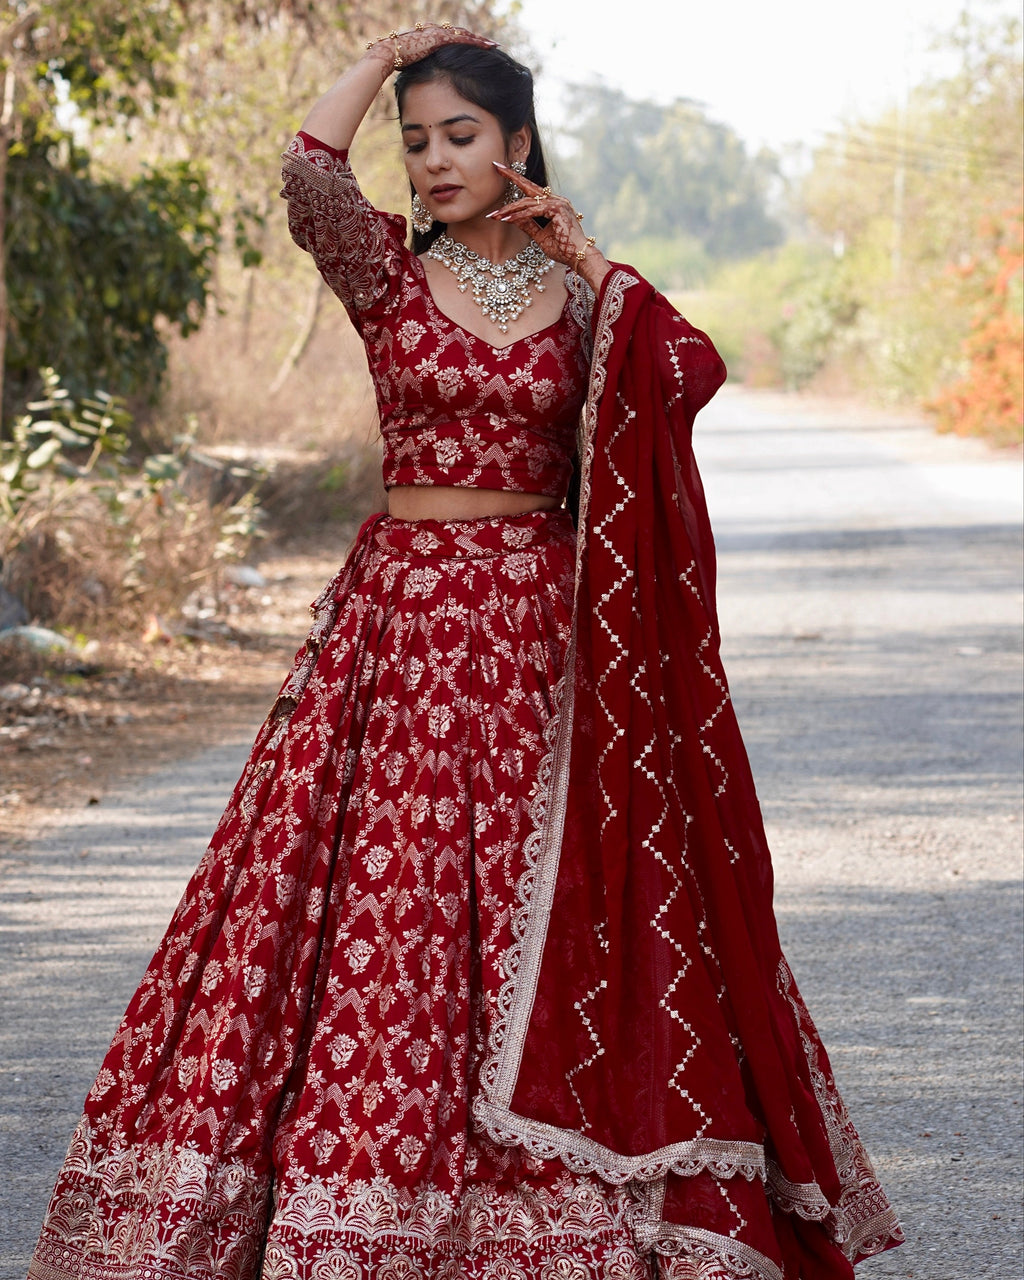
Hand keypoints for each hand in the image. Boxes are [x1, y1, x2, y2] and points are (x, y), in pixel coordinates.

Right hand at [365, 22, 495, 74]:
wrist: (387, 55)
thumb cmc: (398, 64)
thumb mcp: (414, 69)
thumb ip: (423, 74)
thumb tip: (426, 90)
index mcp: (431, 41)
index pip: (452, 41)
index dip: (466, 45)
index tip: (479, 51)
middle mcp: (436, 34)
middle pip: (461, 36)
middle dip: (477, 40)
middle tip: (493, 45)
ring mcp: (438, 33)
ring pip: (464, 35)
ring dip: (480, 40)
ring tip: (494, 45)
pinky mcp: (439, 37)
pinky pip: (461, 38)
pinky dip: (475, 41)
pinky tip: (487, 45)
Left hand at [488, 162, 607, 285]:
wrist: (579, 257)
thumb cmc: (562, 249)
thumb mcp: (540, 236)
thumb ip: (528, 225)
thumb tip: (511, 218)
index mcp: (553, 205)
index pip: (531, 190)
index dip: (516, 180)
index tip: (501, 170)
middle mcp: (556, 200)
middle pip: (529, 186)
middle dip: (511, 176)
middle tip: (496, 166)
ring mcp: (558, 203)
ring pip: (528, 201)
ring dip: (510, 209)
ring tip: (495, 215)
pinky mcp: (557, 209)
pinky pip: (534, 211)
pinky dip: (520, 215)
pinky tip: (508, 219)